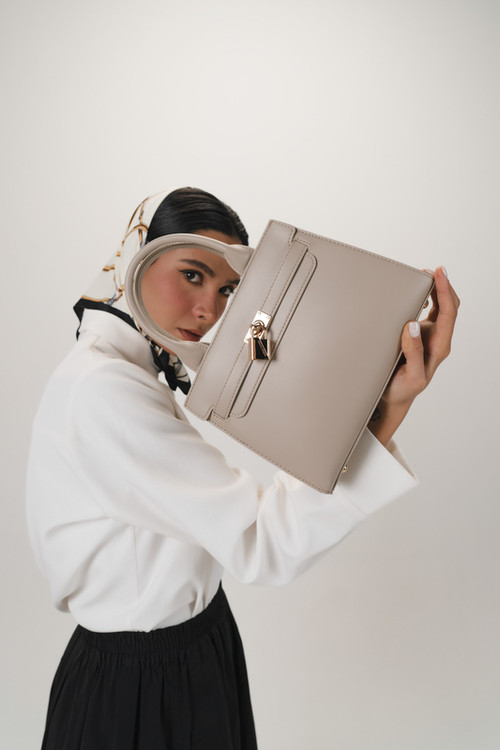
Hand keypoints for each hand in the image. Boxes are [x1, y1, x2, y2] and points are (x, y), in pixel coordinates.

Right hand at [369, 266, 459, 444]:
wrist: (394, 398)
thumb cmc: (401, 388)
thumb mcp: (411, 375)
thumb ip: (414, 352)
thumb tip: (413, 324)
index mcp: (439, 347)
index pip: (448, 313)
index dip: (445, 291)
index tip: (438, 273)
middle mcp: (438, 339)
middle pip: (450, 306)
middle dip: (443, 285)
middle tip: (431, 269)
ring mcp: (431, 337)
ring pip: (442, 307)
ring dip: (437, 289)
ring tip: (425, 274)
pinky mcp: (421, 336)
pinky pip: (430, 312)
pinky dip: (427, 298)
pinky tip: (420, 289)